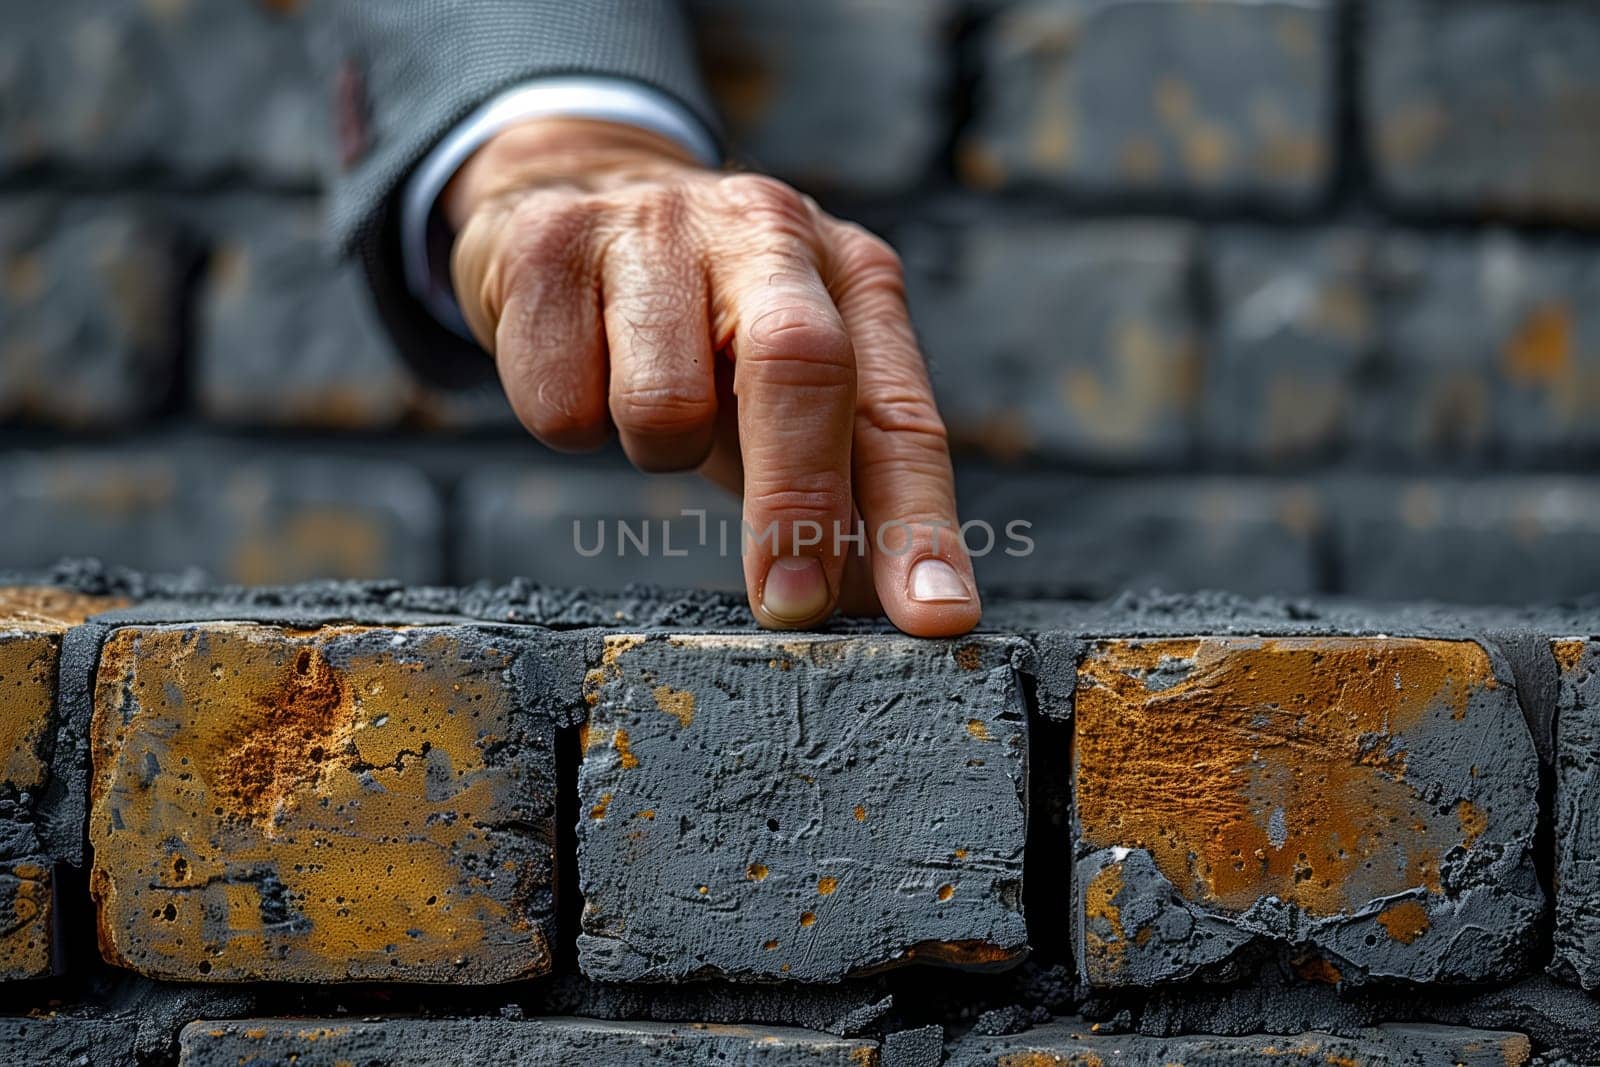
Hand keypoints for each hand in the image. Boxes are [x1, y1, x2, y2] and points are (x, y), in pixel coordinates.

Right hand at [447, 118, 979, 636]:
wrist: (572, 192)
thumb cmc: (703, 324)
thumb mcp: (787, 388)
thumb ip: (842, 483)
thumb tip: (878, 612)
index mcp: (850, 277)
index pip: (900, 416)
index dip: (919, 525)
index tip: (935, 619)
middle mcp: (767, 232)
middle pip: (800, 368)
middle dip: (797, 503)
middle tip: (790, 605)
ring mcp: (656, 226)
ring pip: (659, 408)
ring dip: (655, 449)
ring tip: (647, 402)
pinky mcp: (550, 243)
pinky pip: (561, 407)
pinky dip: (569, 423)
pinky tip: (581, 367)